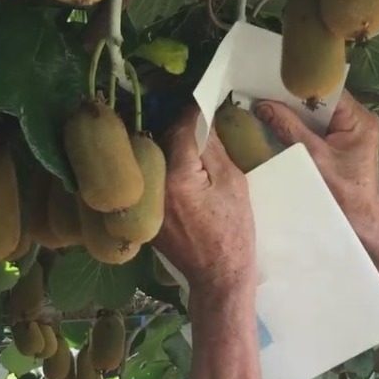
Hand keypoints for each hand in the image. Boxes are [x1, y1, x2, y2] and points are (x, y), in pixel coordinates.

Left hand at [153, 105, 256, 293]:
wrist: (218, 276)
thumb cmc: (233, 232)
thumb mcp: (233, 184)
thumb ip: (214, 150)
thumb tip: (204, 120)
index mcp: (178, 176)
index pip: (181, 128)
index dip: (193, 112)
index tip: (204, 101)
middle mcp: (154, 186)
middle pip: (162, 142)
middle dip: (180, 128)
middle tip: (199, 120)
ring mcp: (146, 201)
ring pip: (155, 160)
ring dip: (170, 147)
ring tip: (190, 142)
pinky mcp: (145, 213)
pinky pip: (152, 180)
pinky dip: (164, 169)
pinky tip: (181, 170)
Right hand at [254, 91, 378, 232]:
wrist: (359, 222)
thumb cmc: (343, 193)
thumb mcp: (313, 158)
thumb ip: (289, 128)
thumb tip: (263, 105)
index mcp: (359, 119)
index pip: (328, 89)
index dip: (300, 85)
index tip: (273, 81)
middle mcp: (358, 119)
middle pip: (321, 100)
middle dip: (293, 98)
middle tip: (263, 91)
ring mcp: (350, 131)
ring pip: (317, 113)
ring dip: (294, 111)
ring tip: (266, 102)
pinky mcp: (341, 142)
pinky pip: (317, 126)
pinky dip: (299, 124)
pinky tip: (278, 120)